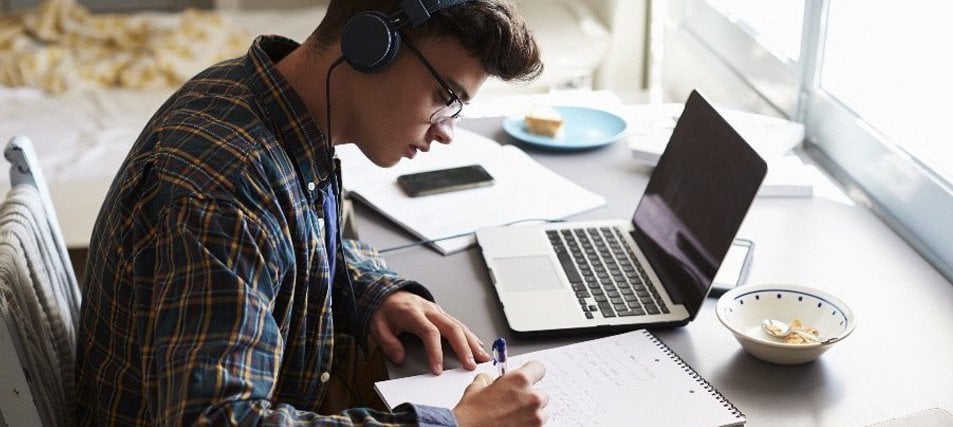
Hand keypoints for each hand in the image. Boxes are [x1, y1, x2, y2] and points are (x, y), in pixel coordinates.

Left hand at [370, 291, 490, 373]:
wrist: (386, 292)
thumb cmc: (384, 310)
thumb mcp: (377, 326)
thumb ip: (388, 343)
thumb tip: (400, 357)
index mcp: (413, 313)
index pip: (429, 332)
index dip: (435, 352)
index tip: (438, 369)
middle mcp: (429, 310)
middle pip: (451, 328)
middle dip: (463, 348)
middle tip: (470, 364)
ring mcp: (437, 311)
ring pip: (459, 325)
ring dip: (472, 342)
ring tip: (482, 357)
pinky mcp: (441, 313)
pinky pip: (459, 324)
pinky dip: (470, 336)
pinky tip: (478, 345)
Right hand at [453, 361, 547, 426]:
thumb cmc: (471, 415)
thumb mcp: (476, 388)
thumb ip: (489, 380)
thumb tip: (490, 381)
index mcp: (519, 380)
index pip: (539, 368)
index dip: (531, 372)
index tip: (528, 377)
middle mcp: (531, 397)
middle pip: (542, 393)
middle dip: (530, 397)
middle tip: (514, 403)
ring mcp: (535, 418)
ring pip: (541, 413)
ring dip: (531, 414)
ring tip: (512, 418)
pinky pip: (538, 426)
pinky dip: (528, 426)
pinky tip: (513, 426)